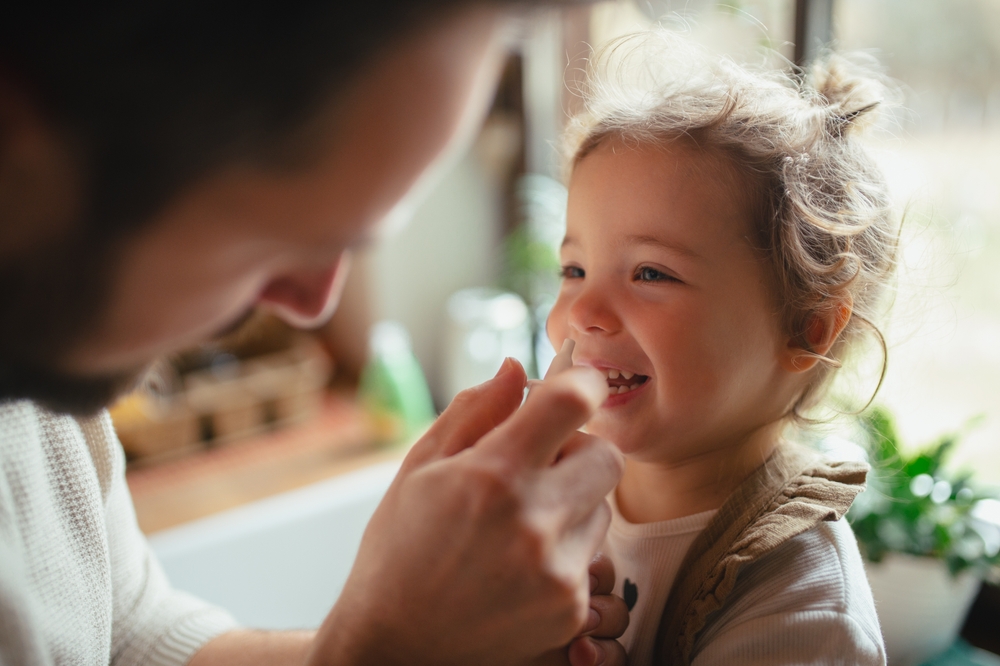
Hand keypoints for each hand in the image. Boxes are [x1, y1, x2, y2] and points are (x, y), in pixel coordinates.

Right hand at [307, 358, 622, 665]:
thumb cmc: (399, 550)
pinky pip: (592, 556)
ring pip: (602, 507)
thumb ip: (474, 411)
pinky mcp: (570, 609)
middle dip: (579, 450)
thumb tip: (515, 368)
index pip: (572, 403)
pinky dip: (565, 551)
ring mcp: (558, 570)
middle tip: (540, 465)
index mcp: (494, 475)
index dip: (580, 382)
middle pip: (607, 456)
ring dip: (573, 502)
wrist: (395, 646)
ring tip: (520, 524)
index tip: (575, 386)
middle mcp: (535, 521)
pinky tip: (520, 565)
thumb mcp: (420, 468)